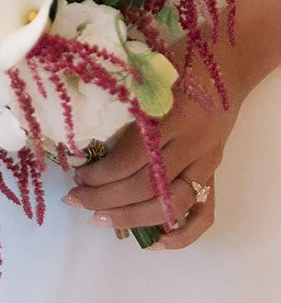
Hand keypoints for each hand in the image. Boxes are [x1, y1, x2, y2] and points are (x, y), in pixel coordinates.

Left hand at [62, 65, 239, 248]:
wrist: (227, 64)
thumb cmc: (179, 60)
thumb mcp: (148, 70)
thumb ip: (124, 94)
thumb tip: (78, 121)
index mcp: (172, 115)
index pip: (133, 157)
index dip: (101, 173)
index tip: (75, 174)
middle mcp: (192, 144)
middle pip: (147, 186)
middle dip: (106, 199)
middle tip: (75, 200)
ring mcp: (206, 162)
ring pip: (171, 205)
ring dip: (132, 218)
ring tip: (99, 219)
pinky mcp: (214, 173)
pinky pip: (205, 214)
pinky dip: (181, 235)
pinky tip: (153, 242)